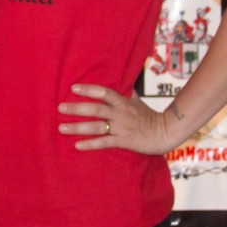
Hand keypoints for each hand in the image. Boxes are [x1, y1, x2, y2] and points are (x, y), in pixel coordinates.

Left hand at [57, 83, 172, 154]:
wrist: (166, 133)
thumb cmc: (151, 117)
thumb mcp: (139, 102)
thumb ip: (128, 93)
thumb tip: (124, 81)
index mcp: (123, 102)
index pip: (104, 92)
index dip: (89, 89)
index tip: (73, 88)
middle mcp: (121, 114)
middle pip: (96, 109)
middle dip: (77, 108)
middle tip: (61, 107)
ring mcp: (122, 128)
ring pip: (97, 126)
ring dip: (78, 127)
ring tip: (62, 127)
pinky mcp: (124, 142)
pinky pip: (105, 143)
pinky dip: (91, 144)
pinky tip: (78, 145)